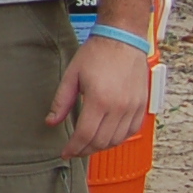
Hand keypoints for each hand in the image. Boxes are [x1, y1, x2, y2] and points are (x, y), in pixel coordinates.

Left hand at [47, 37, 150, 157]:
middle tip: (74, 150)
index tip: (65, 153)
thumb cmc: (96, 54)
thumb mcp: (72, 76)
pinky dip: (119, 138)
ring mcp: (133, 107)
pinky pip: (132, 130)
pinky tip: (108, 137)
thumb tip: (51, 121)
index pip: (86, 135)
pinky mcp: (142, 105)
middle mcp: (119, 107)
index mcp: (99, 100)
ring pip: (118, 139)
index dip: (74, 148)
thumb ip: (61, 101)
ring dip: (102, 146)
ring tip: (88, 145)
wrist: (122, 40)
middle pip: (102, 141)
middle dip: (86, 150)